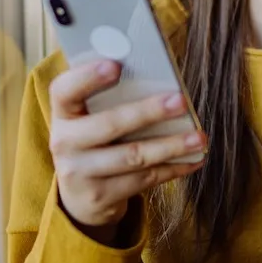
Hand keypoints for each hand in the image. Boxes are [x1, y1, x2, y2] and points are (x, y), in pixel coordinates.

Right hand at [47, 59, 205, 233]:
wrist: (80, 196)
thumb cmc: (94, 142)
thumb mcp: (90, 119)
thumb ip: (109, 99)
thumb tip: (158, 77)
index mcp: (63, 114)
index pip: (64, 91)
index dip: (87, 77)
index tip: (116, 65)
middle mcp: (64, 143)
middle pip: (109, 125)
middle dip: (148, 112)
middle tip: (181, 101)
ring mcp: (80, 173)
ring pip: (133, 156)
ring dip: (171, 145)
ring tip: (198, 138)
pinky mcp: (100, 197)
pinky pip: (143, 179)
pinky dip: (172, 168)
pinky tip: (192, 160)